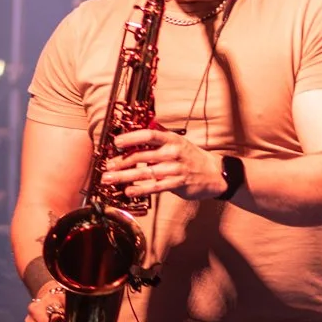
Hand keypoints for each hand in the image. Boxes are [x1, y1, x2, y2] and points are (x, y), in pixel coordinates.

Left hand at [103, 125, 225, 202]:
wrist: (214, 173)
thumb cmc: (191, 157)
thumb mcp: (178, 142)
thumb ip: (159, 137)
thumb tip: (139, 129)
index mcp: (171, 139)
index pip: (148, 135)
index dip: (131, 138)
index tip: (116, 143)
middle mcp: (173, 152)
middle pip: (142, 155)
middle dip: (121, 162)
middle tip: (107, 166)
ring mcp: (175, 168)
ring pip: (145, 172)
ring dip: (125, 176)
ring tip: (109, 179)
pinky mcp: (178, 183)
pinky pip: (155, 187)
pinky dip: (141, 189)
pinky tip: (128, 191)